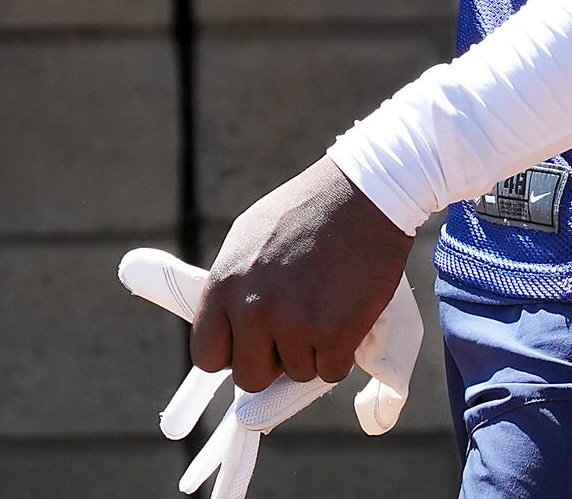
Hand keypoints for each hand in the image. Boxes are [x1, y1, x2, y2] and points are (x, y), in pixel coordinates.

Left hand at [120, 235, 422, 498]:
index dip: (230, 356)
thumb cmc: (306, 211)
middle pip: (249, 377)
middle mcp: (253, 308)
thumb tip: (227, 329)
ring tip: (324, 307)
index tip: (248, 349)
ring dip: (312, 352)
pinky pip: (331, 371)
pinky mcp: (335, 333)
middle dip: (271, 363)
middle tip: (292, 336)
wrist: (364, 194)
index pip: (207, 354)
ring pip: (296, 373)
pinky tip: (345, 316)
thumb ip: (234, 286)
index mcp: (225, 283)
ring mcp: (294, 323)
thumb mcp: (249, 237)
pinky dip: (341, 353)